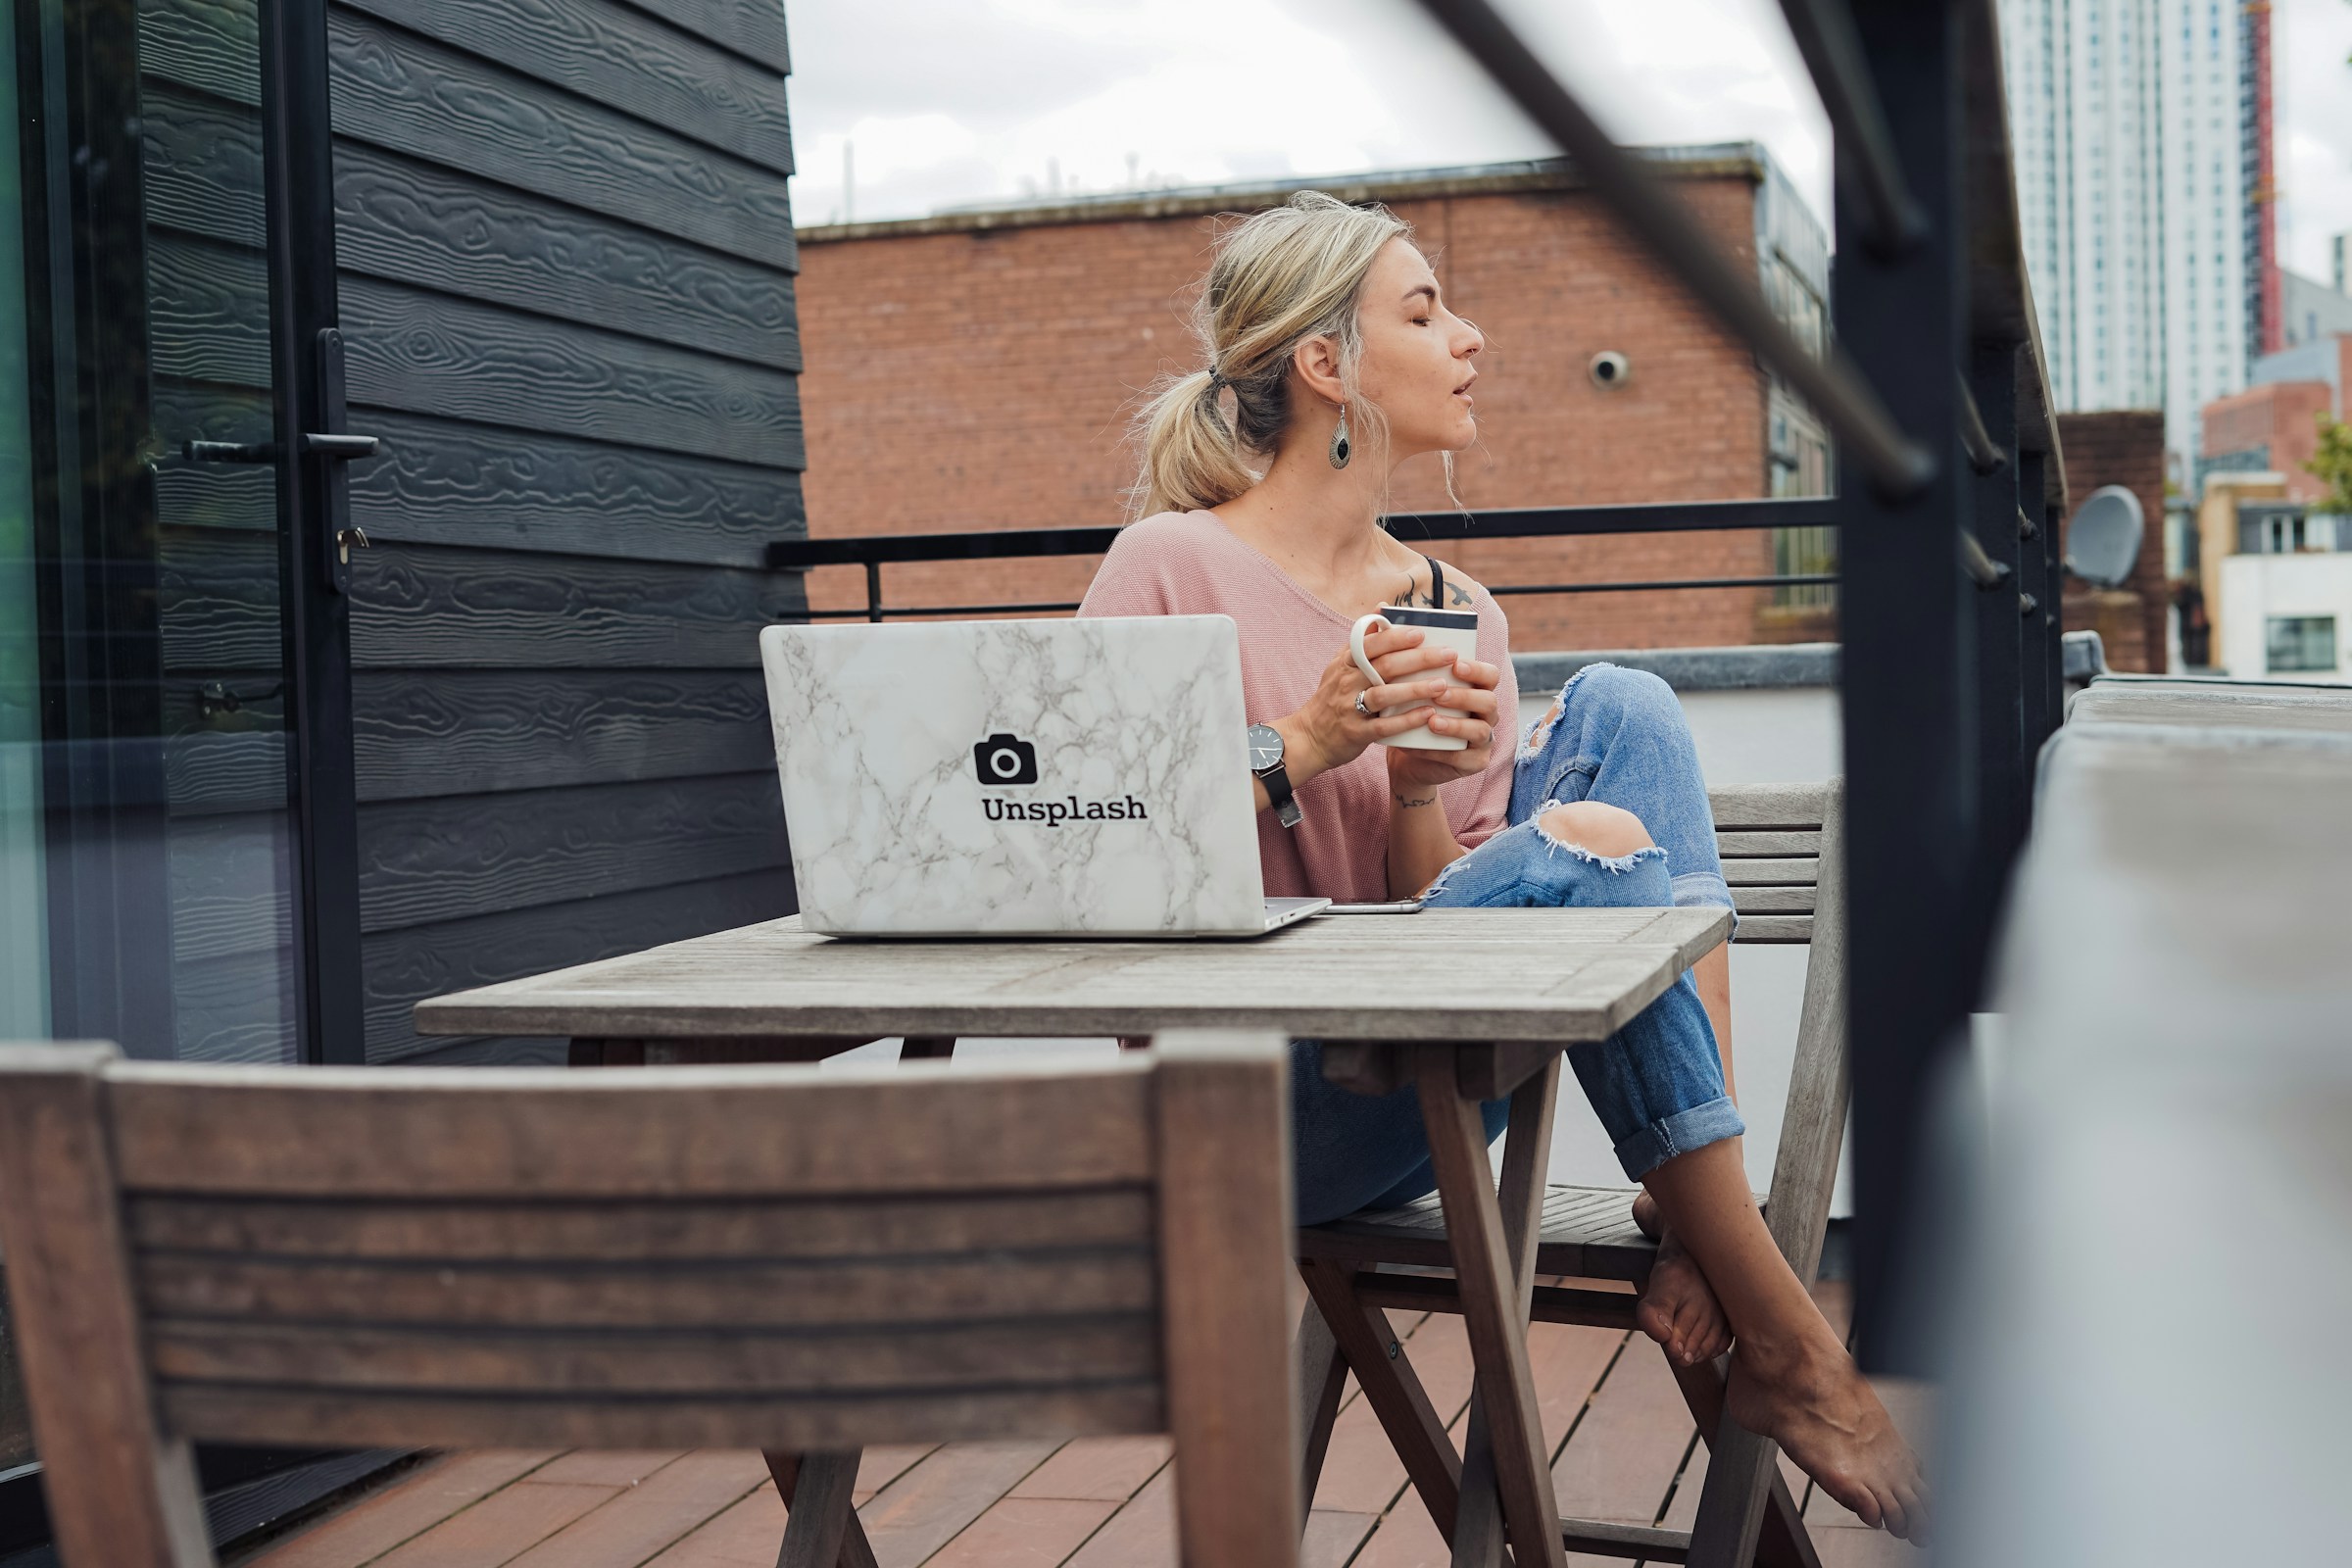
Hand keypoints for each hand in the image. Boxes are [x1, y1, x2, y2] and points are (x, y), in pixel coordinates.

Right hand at [1282, 624, 1466, 781]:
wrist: (1309, 738)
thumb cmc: (1333, 698)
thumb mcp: (1340, 666)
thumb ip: (1362, 640)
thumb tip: (1382, 607)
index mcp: (1345, 663)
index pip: (1370, 644)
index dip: (1395, 638)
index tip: (1421, 633)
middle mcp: (1346, 683)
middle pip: (1384, 666)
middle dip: (1418, 659)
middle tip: (1448, 655)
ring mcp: (1350, 708)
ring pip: (1384, 695)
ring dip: (1416, 689)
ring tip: (1442, 685)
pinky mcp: (1356, 733)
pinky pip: (1384, 726)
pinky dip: (1407, 720)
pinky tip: (1428, 714)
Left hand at [1386, 652, 1501, 800]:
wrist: (1407, 758)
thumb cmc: (1412, 715)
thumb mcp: (1413, 691)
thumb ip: (1413, 666)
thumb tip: (1385, 622)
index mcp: (1477, 690)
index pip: (1490, 675)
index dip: (1477, 669)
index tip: (1455, 664)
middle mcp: (1486, 714)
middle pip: (1489, 701)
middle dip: (1464, 696)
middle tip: (1439, 694)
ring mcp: (1483, 740)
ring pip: (1481, 730)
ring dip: (1456, 725)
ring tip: (1431, 721)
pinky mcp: (1475, 763)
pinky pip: (1462, 758)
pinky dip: (1438, 751)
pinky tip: (1417, 746)